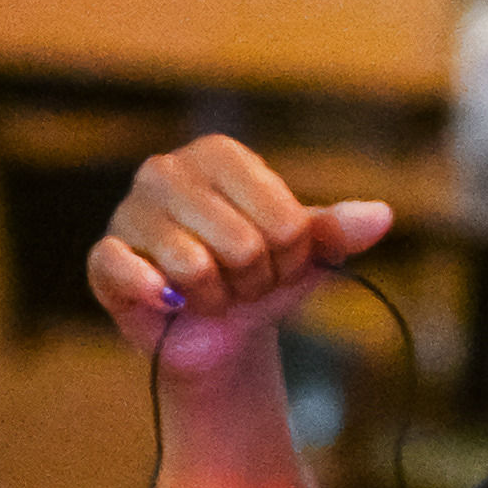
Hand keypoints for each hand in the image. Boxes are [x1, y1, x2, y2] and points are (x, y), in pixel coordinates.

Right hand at [84, 136, 395, 382]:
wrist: (219, 333)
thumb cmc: (262, 277)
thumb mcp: (306, 253)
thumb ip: (340, 232)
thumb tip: (382, 217)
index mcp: (220, 154)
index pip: (284, 222)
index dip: (290, 260)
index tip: (276, 261)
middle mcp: (166, 170)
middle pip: (244, 246)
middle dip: (253, 283)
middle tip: (239, 282)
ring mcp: (129, 211)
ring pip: (196, 268)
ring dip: (215, 300)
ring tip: (208, 293)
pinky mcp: (104, 256)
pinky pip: (126, 271)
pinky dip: (156, 296)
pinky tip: (167, 301)